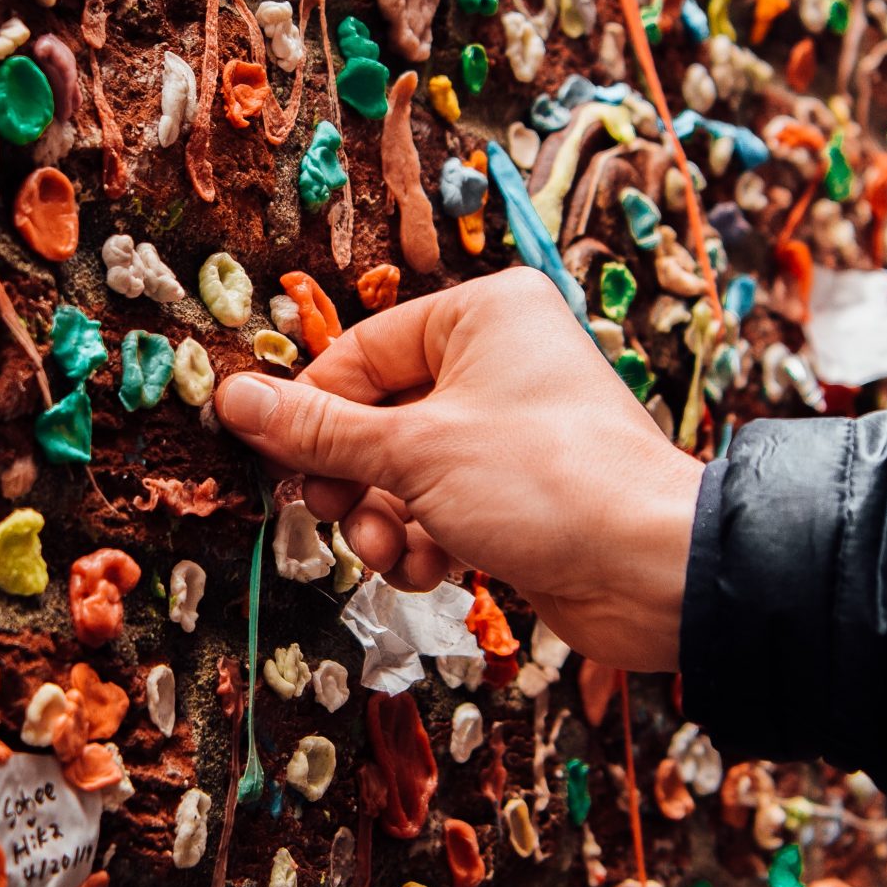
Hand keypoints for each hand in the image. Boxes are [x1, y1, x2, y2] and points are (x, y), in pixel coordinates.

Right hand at [214, 270, 701, 670]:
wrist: (653, 571)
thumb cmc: (549, 483)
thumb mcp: (412, 451)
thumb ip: (318, 431)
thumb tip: (234, 400)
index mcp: (483, 315)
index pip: (361, 352)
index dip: (314, 411)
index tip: (277, 459)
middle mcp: (500, 362)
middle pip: (378, 415)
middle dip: (352, 478)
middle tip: (329, 511)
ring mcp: (510, 431)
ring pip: (405, 471)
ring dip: (383, 520)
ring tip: (389, 551)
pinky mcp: (519, 494)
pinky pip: (441, 507)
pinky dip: (424, 541)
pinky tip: (433, 569)